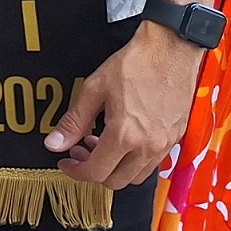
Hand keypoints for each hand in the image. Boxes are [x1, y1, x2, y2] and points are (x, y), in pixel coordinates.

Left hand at [44, 19, 209, 189]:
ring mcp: (165, 144)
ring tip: (101, 142)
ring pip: (136, 175)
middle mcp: (148, 146)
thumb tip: (54, 143)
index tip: (66, 162)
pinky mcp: (176, 138)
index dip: (76, 171)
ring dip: (116, 167)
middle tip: (81, 150)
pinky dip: (135, 159)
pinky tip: (124, 138)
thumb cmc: (135, 64)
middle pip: (116, 181)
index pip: (96, 172)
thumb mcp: (94, 90)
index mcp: (125, 135)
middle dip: (94, 170)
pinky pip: (153, 162)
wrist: (171, 50)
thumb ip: (74, 121)